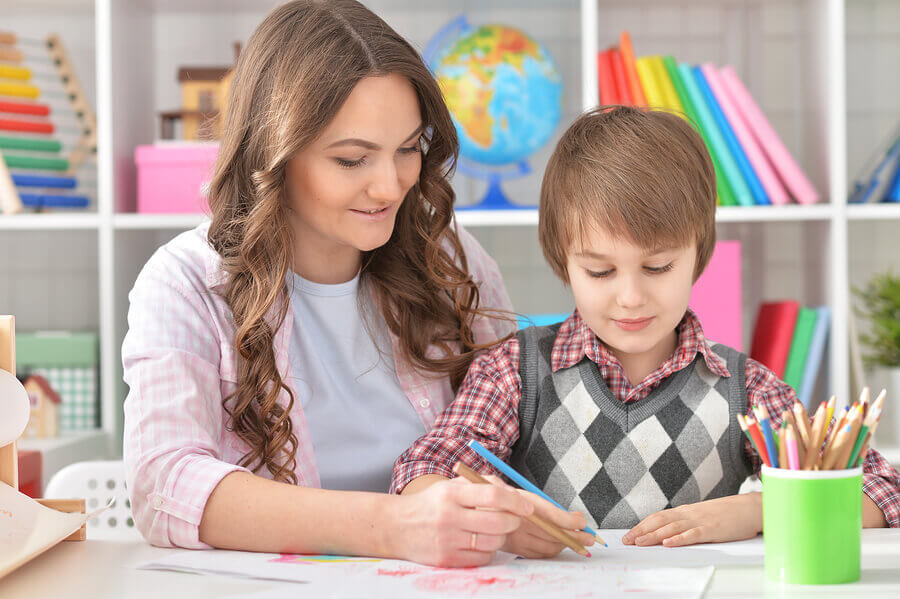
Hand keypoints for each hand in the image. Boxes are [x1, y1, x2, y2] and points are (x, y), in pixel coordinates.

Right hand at [390, 476, 533, 567]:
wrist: (397, 527)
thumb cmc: (430, 504)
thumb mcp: (450, 486)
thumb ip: (482, 484)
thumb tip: (514, 493)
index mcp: (451, 494)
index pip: (493, 496)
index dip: (516, 502)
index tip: (527, 507)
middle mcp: (449, 517)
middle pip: (497, 522)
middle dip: (513, 521)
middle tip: (515, 519)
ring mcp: (448, 540)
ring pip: (493, 542)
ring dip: (502, 537)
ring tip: (496, 530)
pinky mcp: (447, 559)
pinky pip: (482, 557)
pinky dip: (488, 550)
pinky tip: (481, 542)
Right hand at [487, 477, 594, 558]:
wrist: (463, 512)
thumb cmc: (487, 497)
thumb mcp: (502, 487)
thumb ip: (540, 502)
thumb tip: (573, 517)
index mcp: (517, 502)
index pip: (551, 514)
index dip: (570, 521)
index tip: (582, 522)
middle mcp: (515, 522)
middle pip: (553, 534)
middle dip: (575, 536)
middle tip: (590, 537)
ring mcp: (513, 538)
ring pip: (548, 547)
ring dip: (566, 545)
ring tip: (580, 541)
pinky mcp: (512, 549)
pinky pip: (538, 554)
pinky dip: (553, 551)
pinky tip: (560, 545)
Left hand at [622, 493, 761, 547]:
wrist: (750, 508)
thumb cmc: (727, 514)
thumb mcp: (702, 516)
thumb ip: (686, 523)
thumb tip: (668, 533)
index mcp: (685, 511)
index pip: (658, 517)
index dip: (642, 525)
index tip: (628, 535)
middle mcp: (689, 514)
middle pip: (660, 521)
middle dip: (642, 531)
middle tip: (627, 540)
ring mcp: (700, 521)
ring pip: (672, 528)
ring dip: (654, 535)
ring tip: (640, 542)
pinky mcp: (712, 529)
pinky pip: (693, 534)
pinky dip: (679, 539)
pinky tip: (668, 543)